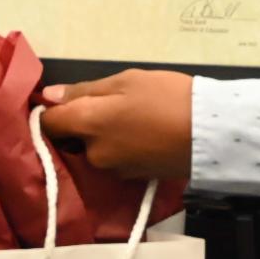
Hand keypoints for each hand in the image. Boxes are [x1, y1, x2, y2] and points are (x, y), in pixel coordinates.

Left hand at [39, 70, 192, 179]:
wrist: (210, 133)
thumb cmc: (166, 97)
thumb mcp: (126, 80)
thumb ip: (85, 90)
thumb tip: (49, 96)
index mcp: (89, 125)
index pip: (50, 123)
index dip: (49, 111)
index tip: (59, 99)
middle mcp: (95, 154)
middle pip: (73, 137)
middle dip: (83, 121)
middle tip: (109, 100)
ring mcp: (114, 170)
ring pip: (95, 148)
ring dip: (103, 134)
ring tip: (131, 114)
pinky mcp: (132, 178)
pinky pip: (115, 158)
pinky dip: (121, 145)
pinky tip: (141, 131)